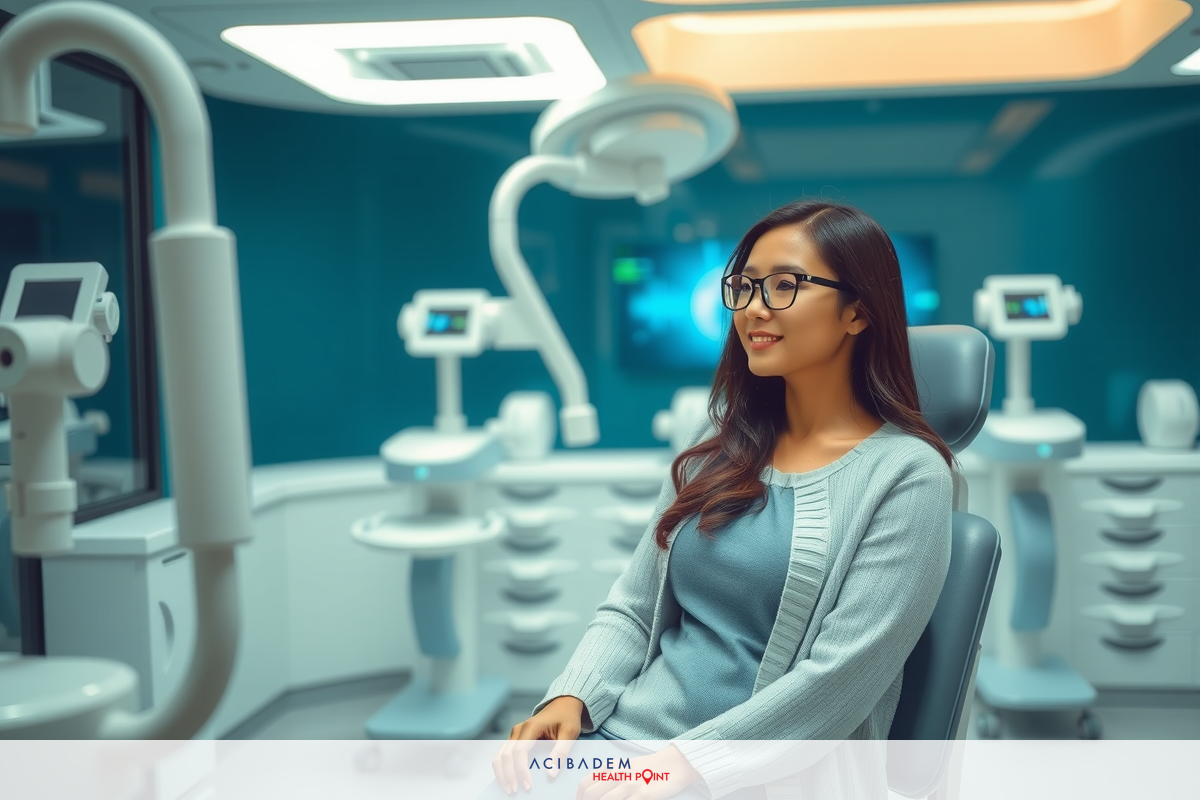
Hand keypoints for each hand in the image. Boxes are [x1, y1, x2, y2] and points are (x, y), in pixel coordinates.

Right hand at [492, 695, 584, 793]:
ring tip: (509, 789)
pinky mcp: (515, 739)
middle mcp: (519, 730)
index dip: (521, 769)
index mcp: (531, 726)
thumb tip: (551, 774)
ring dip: (502, 773)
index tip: (528, 785)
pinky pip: (503, 755)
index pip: (519, 751)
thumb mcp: (570, 732)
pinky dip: (503, 768)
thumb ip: (561, 752)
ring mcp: (515, 734)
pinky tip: (508, 780)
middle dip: (508, 775)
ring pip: (500, 755)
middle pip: (506, 755)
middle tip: (515, 792)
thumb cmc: (567, 717)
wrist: (563, 704)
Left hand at [575, 745, 699, 799]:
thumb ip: (608, 777)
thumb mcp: (625, 767)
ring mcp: (630, 786)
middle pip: (592, 795)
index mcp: (612, 767)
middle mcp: (618, 775)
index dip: (579, 797)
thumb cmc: (648, 769)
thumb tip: (592, 792)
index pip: (585, 783)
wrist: (673, 765)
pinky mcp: (643, 795)